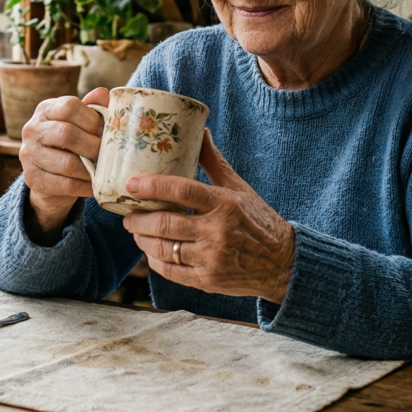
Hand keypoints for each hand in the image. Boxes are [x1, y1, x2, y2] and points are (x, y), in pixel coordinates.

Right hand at [19, 87, 109, 244]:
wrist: (49, 178)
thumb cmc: (70, 145)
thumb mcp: (80, 123)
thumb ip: (93, 108)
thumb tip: (103, 94)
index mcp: (46, 110)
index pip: (69, 106)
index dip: (93, 119)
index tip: (107, 131)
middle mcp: (32, 129)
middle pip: (66, 134)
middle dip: (93, 146)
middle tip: (106, 154)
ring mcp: (29, 155)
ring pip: (67, 163)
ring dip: (90, 169)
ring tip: (103, 172)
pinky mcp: (33, 179)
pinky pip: (65, 185)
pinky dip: (85, 186)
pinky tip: (95, 186)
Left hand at [122, 129, 296, 302]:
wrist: (283, 263)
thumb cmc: (258, 220)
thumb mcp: (239, 188)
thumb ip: (214, 162)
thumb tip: (200, 131)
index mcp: (225, 204)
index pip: (183, 191)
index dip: (153, 186)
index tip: (131, 184)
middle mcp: (217, 232)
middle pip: (166, 224)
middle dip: (138, 219)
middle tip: (128, 214)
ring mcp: (212, 258)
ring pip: (164, 249)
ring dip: (143, 240)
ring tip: (136, 231)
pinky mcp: (208, 280)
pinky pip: (171, 272)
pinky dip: (155, 261)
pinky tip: (151, 251)